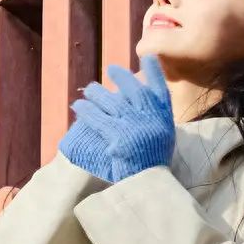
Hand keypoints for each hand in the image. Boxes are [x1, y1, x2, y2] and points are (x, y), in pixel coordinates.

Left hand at [66, 52, 176, 181]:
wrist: (146, 186)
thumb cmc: (151, 166)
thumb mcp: (163, 141)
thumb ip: (155, 123)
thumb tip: (142, 106)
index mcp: (165, 120)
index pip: (161, 90)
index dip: (155, 72)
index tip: (148, 57)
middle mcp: (151, 120)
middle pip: (135, 91)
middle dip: (122, 77)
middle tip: (111, 69)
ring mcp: (135, 127)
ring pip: (112, 102)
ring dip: (98, 93)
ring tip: (88, 90)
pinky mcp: (118, 136)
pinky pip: (98, 118)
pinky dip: (87, 111)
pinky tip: (78, 106)